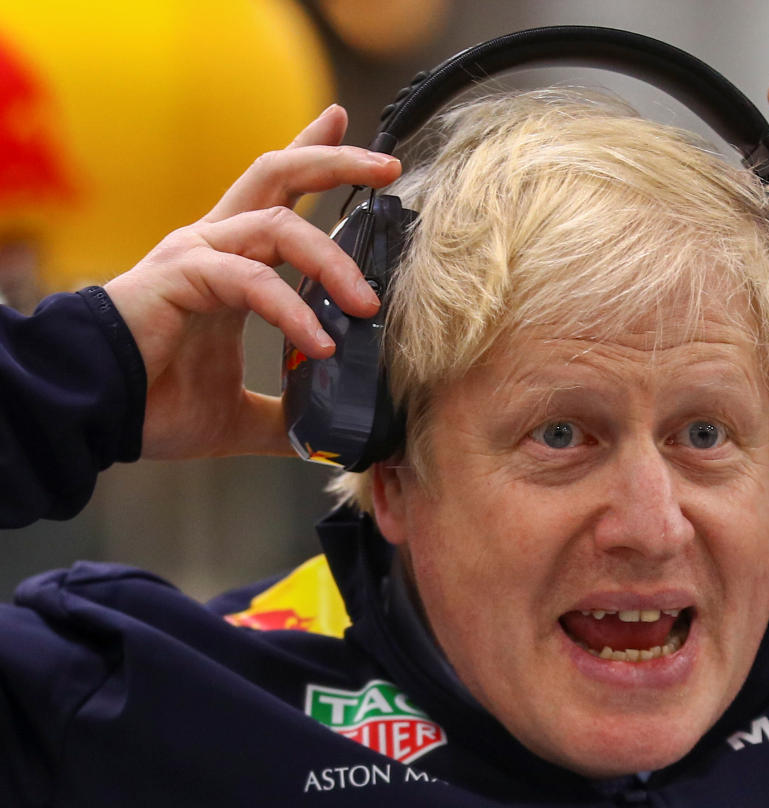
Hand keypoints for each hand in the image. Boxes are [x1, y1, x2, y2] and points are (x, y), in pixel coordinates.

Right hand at [103, 105, 401, 459]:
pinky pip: (251, 280)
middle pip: (278, 173)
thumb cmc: (154, 405)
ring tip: (369, 306)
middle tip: (389, 167)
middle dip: (336, 162)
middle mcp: (214, 243)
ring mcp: (195, 254)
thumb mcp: (240, 414)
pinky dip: (293, 311)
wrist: (92, 418)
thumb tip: (328, 438)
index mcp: (231, 261)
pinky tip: (320, 344)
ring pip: (278, 222)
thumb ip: (285, 416)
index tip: (345, 120)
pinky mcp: (180, 276)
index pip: (277, 192)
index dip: (311, 152)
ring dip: (333, 260)